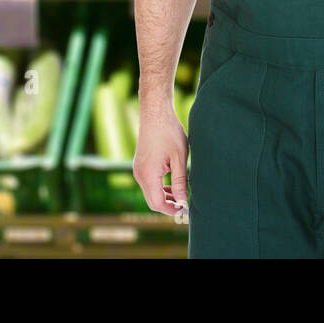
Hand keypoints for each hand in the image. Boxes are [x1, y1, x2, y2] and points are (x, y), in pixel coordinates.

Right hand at [132, 98, 188, 216]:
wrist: (155, 113)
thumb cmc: (169, 132)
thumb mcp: (179, 158)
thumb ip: (180, 181)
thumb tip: (183, 201)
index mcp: (148, 175)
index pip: (157, 203)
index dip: (172, 209)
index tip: (185, 210)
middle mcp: (139, 175)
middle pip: (152, 201)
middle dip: (168, 205)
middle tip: (185, 205)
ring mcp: (138, 169)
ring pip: (150, 193)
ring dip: (165, 197)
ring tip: (182, 195)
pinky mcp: (140, 165)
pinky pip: (149, 183)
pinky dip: (160, 188)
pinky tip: (173, 184)